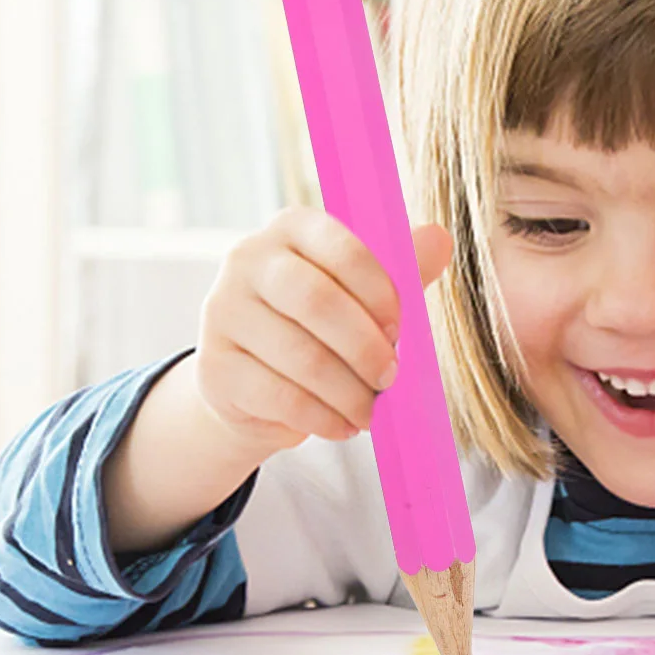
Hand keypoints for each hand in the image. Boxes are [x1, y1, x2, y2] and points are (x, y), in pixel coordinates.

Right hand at [191, 206, 453, 459]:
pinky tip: (344, 425)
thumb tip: (440, 238)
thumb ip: (400, 269)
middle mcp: (248, 260)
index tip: (399, 329)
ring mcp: (223, 311)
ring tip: (371, 410)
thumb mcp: (362, 293)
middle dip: (365, 347)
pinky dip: (323, 418)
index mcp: (292, 228)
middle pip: (316, 301)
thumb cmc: (320, 327)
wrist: (255, 384)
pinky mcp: (214, 366)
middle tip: (391, 377)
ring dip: (349, 392)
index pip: (343, 248)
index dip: (380, 292)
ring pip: (301, 356)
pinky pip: (280, 396)